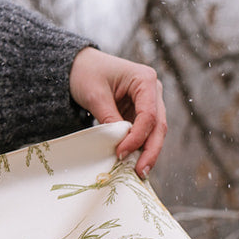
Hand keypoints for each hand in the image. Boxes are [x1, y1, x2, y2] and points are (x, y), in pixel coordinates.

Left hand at [68, 47, 166, 176]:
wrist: (80, 66)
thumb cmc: (87, 73)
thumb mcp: (95, 96)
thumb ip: (110, 119)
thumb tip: (120, 145)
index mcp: (145, 79)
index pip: (148, 114)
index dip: (137, 137)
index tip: (121, 153)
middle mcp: (153, 91)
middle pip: (158, 126)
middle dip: (151, 151)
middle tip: (140, 172)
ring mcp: (149, 102)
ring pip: (155, 132)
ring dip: (147, 152)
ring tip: (138, 172)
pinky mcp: (140, 113)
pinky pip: (144, 133)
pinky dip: (140, 147)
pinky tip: (133, 163)